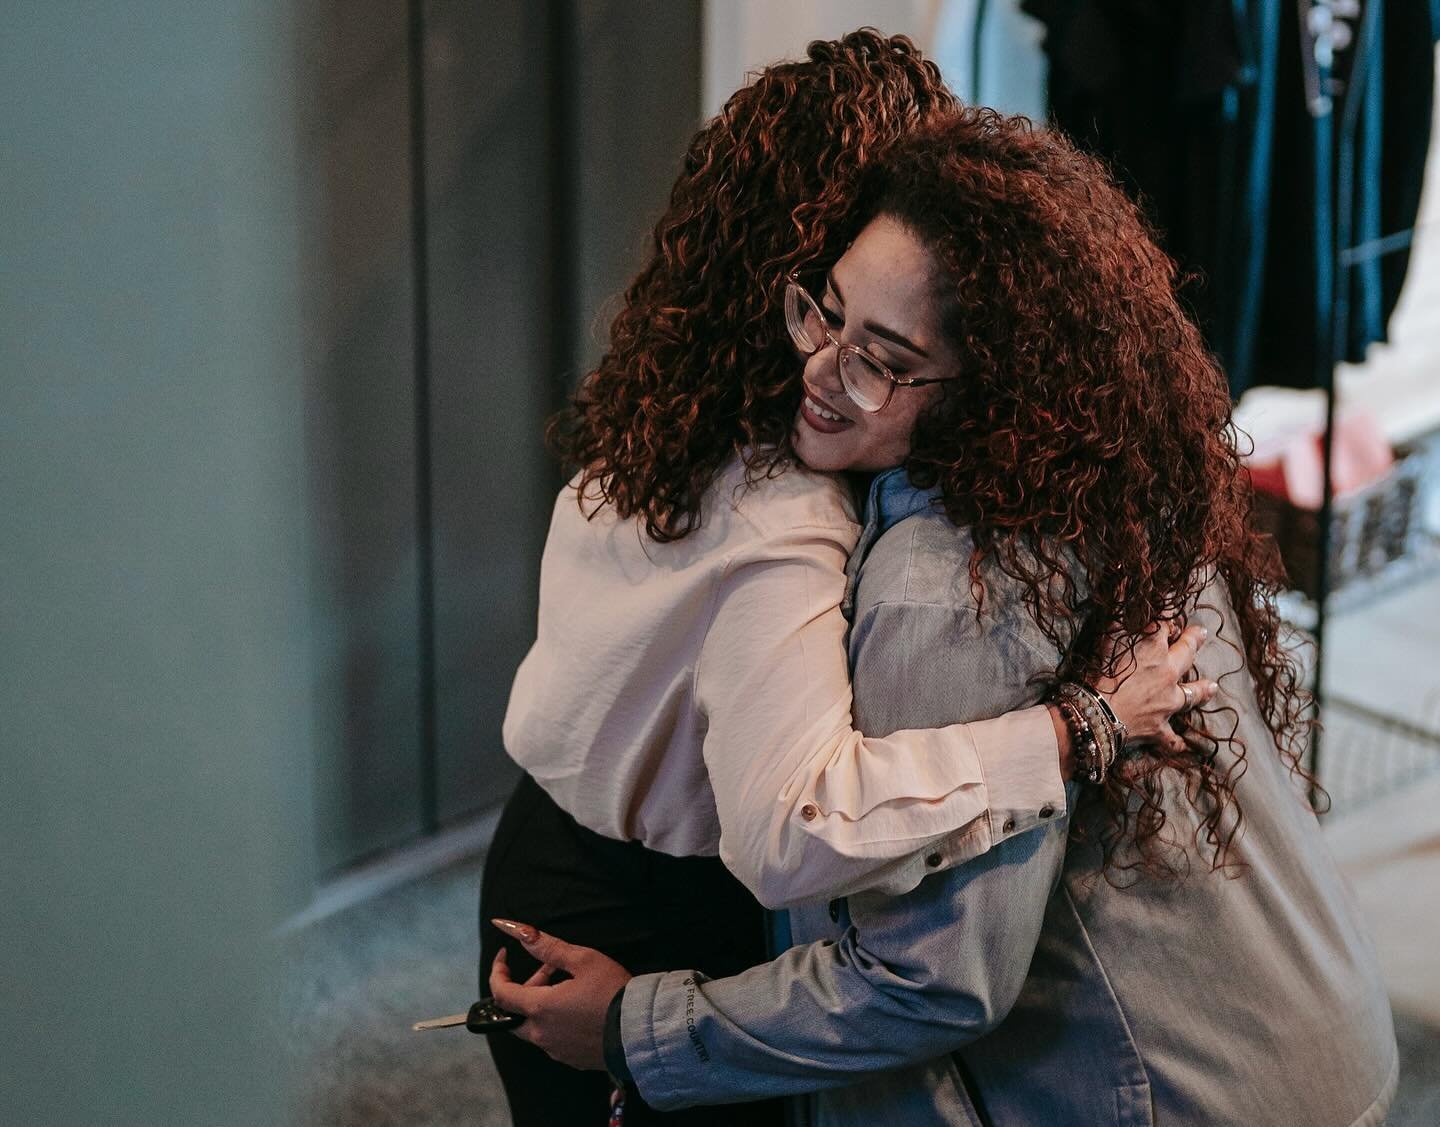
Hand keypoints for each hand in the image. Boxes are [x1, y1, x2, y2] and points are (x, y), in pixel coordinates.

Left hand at [488, 918, 632, 1070]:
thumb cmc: (612, 991)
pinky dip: (555, 1020)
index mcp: (539, 1008)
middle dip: (524, 988)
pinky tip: (578, 1008)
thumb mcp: (582, 960)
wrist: (641, 1030)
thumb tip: (519, 931)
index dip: (498, 971)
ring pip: (534, 1026)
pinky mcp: (570, 1059)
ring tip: (569, 985)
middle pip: (514, 1013)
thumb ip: (547, 947)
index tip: (504, 956)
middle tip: (548, 970)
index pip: (500, 993)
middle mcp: (541, 1034)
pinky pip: (552, 1038)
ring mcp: (555, 1050)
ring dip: (541, 1004)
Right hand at [1094, 623, 1217, 753]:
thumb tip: (1126, 579)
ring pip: (1191, 695)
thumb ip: (1121, 611)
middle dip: (1194, 641)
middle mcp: (1168, 673)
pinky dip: (1175, 742)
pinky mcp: (1159, 727)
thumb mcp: (1109, 635)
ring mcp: (1167, 702)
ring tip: (1214, 686)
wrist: (1098, 714)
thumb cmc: (1100, 672)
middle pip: (1187, 653)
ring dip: (1202, 690)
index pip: (1166, 625)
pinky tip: (1182, 744)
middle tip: (1202, 633)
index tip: (1171, 611)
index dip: (1168, 618)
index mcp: (1155, 648)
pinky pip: (1170, 738)